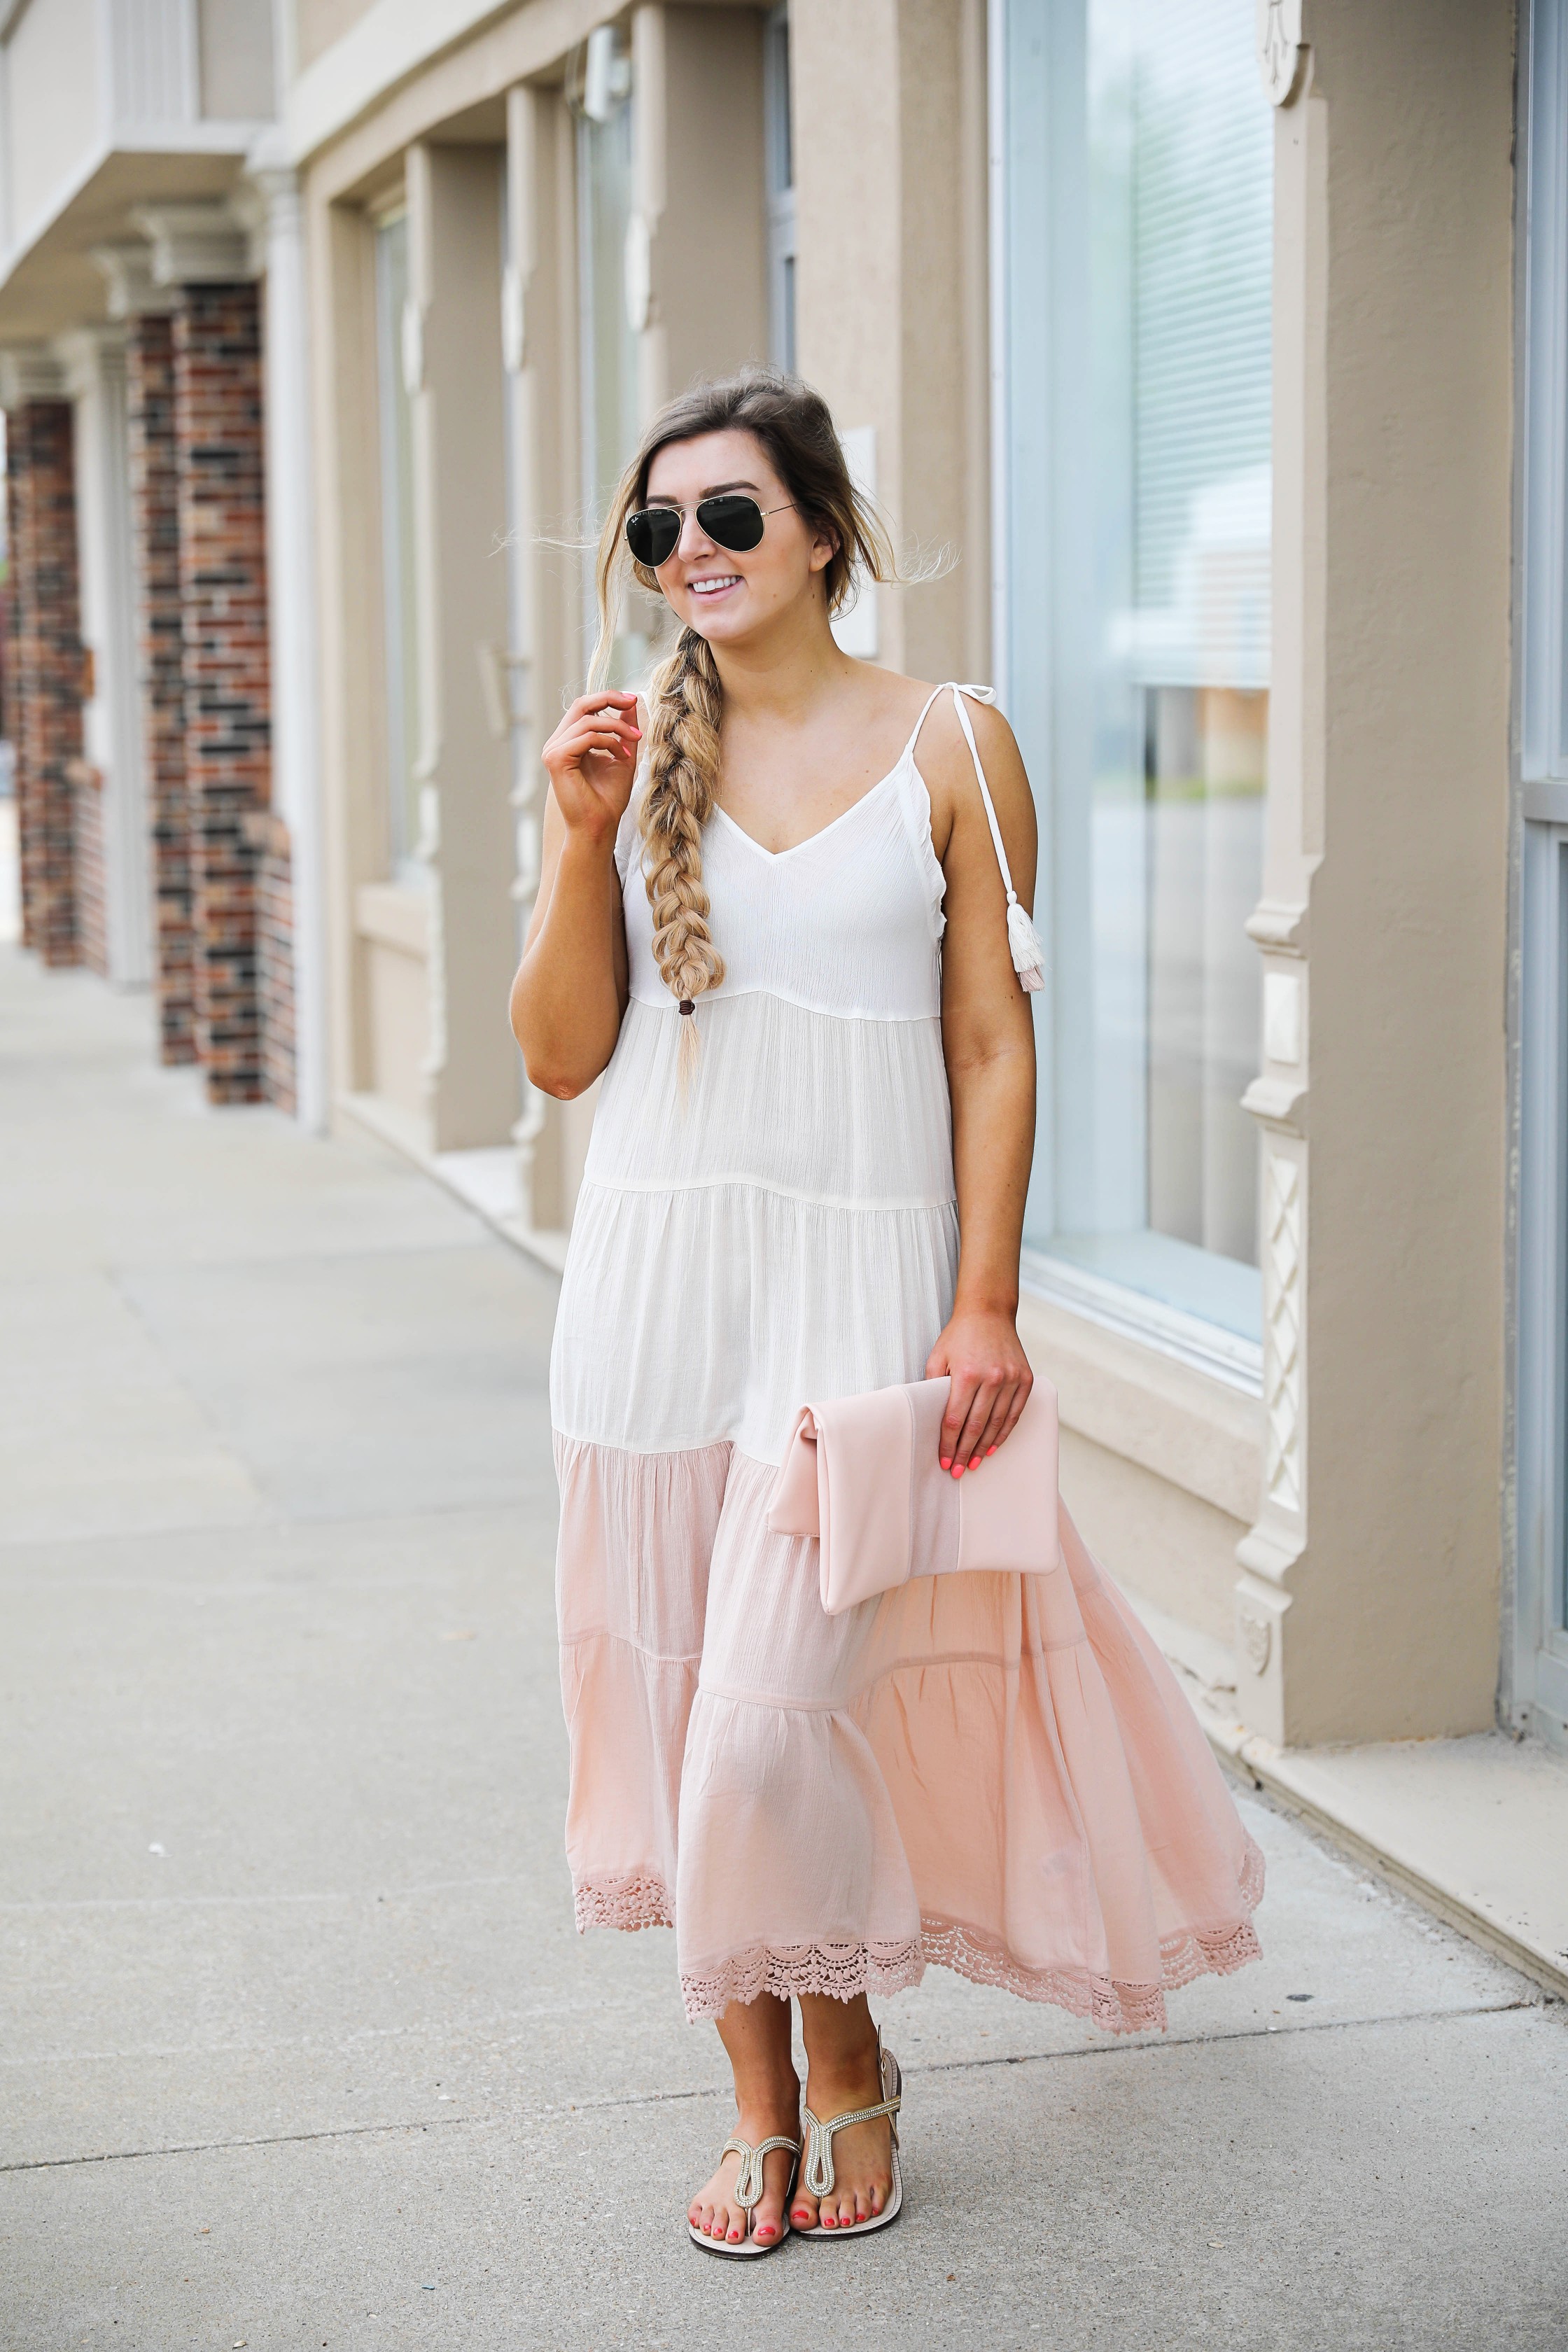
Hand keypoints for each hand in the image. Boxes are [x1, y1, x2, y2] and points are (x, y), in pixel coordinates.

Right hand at [542, 691, 642, 845]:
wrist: (600, 827)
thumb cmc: (608, 799)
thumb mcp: (621, 756)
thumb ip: (623, 730)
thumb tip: (630, 704)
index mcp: (568, 742)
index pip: (584, 708)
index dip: (607, 698)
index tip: (632, 700)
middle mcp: (557, 744)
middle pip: (581, 705)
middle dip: (609, 698)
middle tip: (633, 702)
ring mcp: (553, 750)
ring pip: (587, 720)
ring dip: (616, 727)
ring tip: (634, 741)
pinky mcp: (556, 759)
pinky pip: (586, 737)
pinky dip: (608, 742)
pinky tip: (621, 756)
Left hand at [925, 1308, 1032, 1476]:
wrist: (989, 1313)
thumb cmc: (959, 1336)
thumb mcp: (937, 1357)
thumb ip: (932, 1387)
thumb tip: (928, 1418)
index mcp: (966, 1374)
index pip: (955, 1419)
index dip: (949, 1444)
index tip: (945, 1460)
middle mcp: (992, 1378)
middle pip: (976, 1426)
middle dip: (965, 1452)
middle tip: (958, 1470)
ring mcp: (1011, 1379)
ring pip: (997, 1423)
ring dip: (985, 1447)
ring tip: (975, 1463)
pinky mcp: (1025, 1379)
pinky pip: (1015, 1413)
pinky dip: (1005, 1432)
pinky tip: (994, 1446)